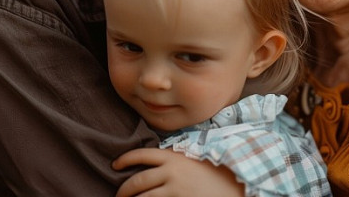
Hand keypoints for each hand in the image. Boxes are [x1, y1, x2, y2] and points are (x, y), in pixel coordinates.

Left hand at [114, 148, 243, 196]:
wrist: (233, 187)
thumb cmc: (213, 174)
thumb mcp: (192, 160)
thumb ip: (173, 160)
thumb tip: (153, 162)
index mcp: (173, 158)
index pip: (141, 155)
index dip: (125, 159)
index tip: (115, 165)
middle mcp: (171, 172)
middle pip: (137, 181)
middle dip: (123, 190)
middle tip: (117, 195)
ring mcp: (174, 190)